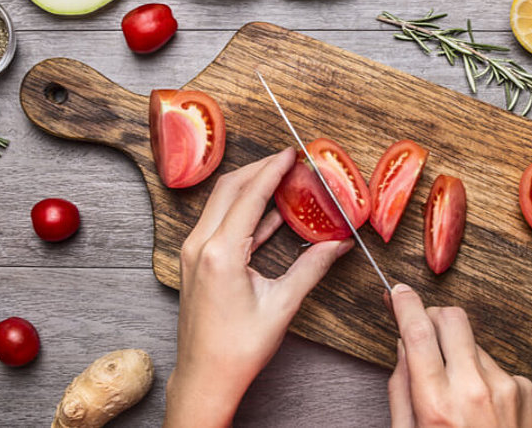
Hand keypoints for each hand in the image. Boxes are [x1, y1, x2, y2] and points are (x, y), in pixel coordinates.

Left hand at [164, 149, 353, 426]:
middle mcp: (200, 246)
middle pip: (229, 188)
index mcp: (221, 253)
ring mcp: (193, 253)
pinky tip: (270, 213)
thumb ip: (311, 268)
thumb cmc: (238, 350)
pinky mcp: (196, 262)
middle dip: (259, 169)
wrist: (205, 377)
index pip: (249, 195)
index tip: (291, 154)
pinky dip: (243, 211)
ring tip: (282, 180)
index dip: (272, 170)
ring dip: (250, 188)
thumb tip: (338, 245)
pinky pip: (219, 223)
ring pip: (221, 203)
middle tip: (288, 161)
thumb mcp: (281, 306)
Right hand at [388, 284, 531, 427]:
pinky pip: (496, 364)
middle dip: (433, 317)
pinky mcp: (526, 390)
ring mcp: (506, 387)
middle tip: (423, 330)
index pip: (418, 333)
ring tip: (455, 390)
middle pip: (452, 318)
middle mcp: (475, 390)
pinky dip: (484, 374)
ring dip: (459, 352)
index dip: (405, 305)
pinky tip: (480, 404)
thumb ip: (401, 389)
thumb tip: (403, 346)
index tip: (398, 292)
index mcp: (437, 405)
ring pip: (473, 342)